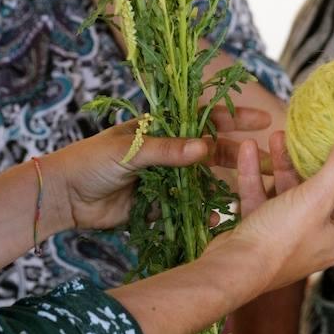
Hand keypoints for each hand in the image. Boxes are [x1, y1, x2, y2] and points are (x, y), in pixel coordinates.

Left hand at [52, 106, 271, 230]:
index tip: (262, 122)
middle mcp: (167, 149)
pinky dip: (202, 210)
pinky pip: (187, 205)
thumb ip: (168, 150)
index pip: (204, 117)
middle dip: (239, 154)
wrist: (63, 197)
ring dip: (224, 184)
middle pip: (211, 149)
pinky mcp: (159, 203)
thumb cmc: (91, 161)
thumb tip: (206, 147)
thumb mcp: (130, 150)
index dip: (234, 118)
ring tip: (250, 192)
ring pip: (202, 179)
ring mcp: (165, 177)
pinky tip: (217, 216)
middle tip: (269, 161)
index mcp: (161, 127)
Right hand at [212, 126, 333, 295]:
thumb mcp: (315, 198)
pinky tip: (248, 149)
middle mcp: (321, 237)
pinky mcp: (263, 230)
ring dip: (287, 165)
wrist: (231, 269)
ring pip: (294, 193)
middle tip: (328, 137)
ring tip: (280, 136)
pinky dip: (258, 175)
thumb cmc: (280, 241)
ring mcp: (291, 234)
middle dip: (327, 165)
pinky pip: (264, 197)